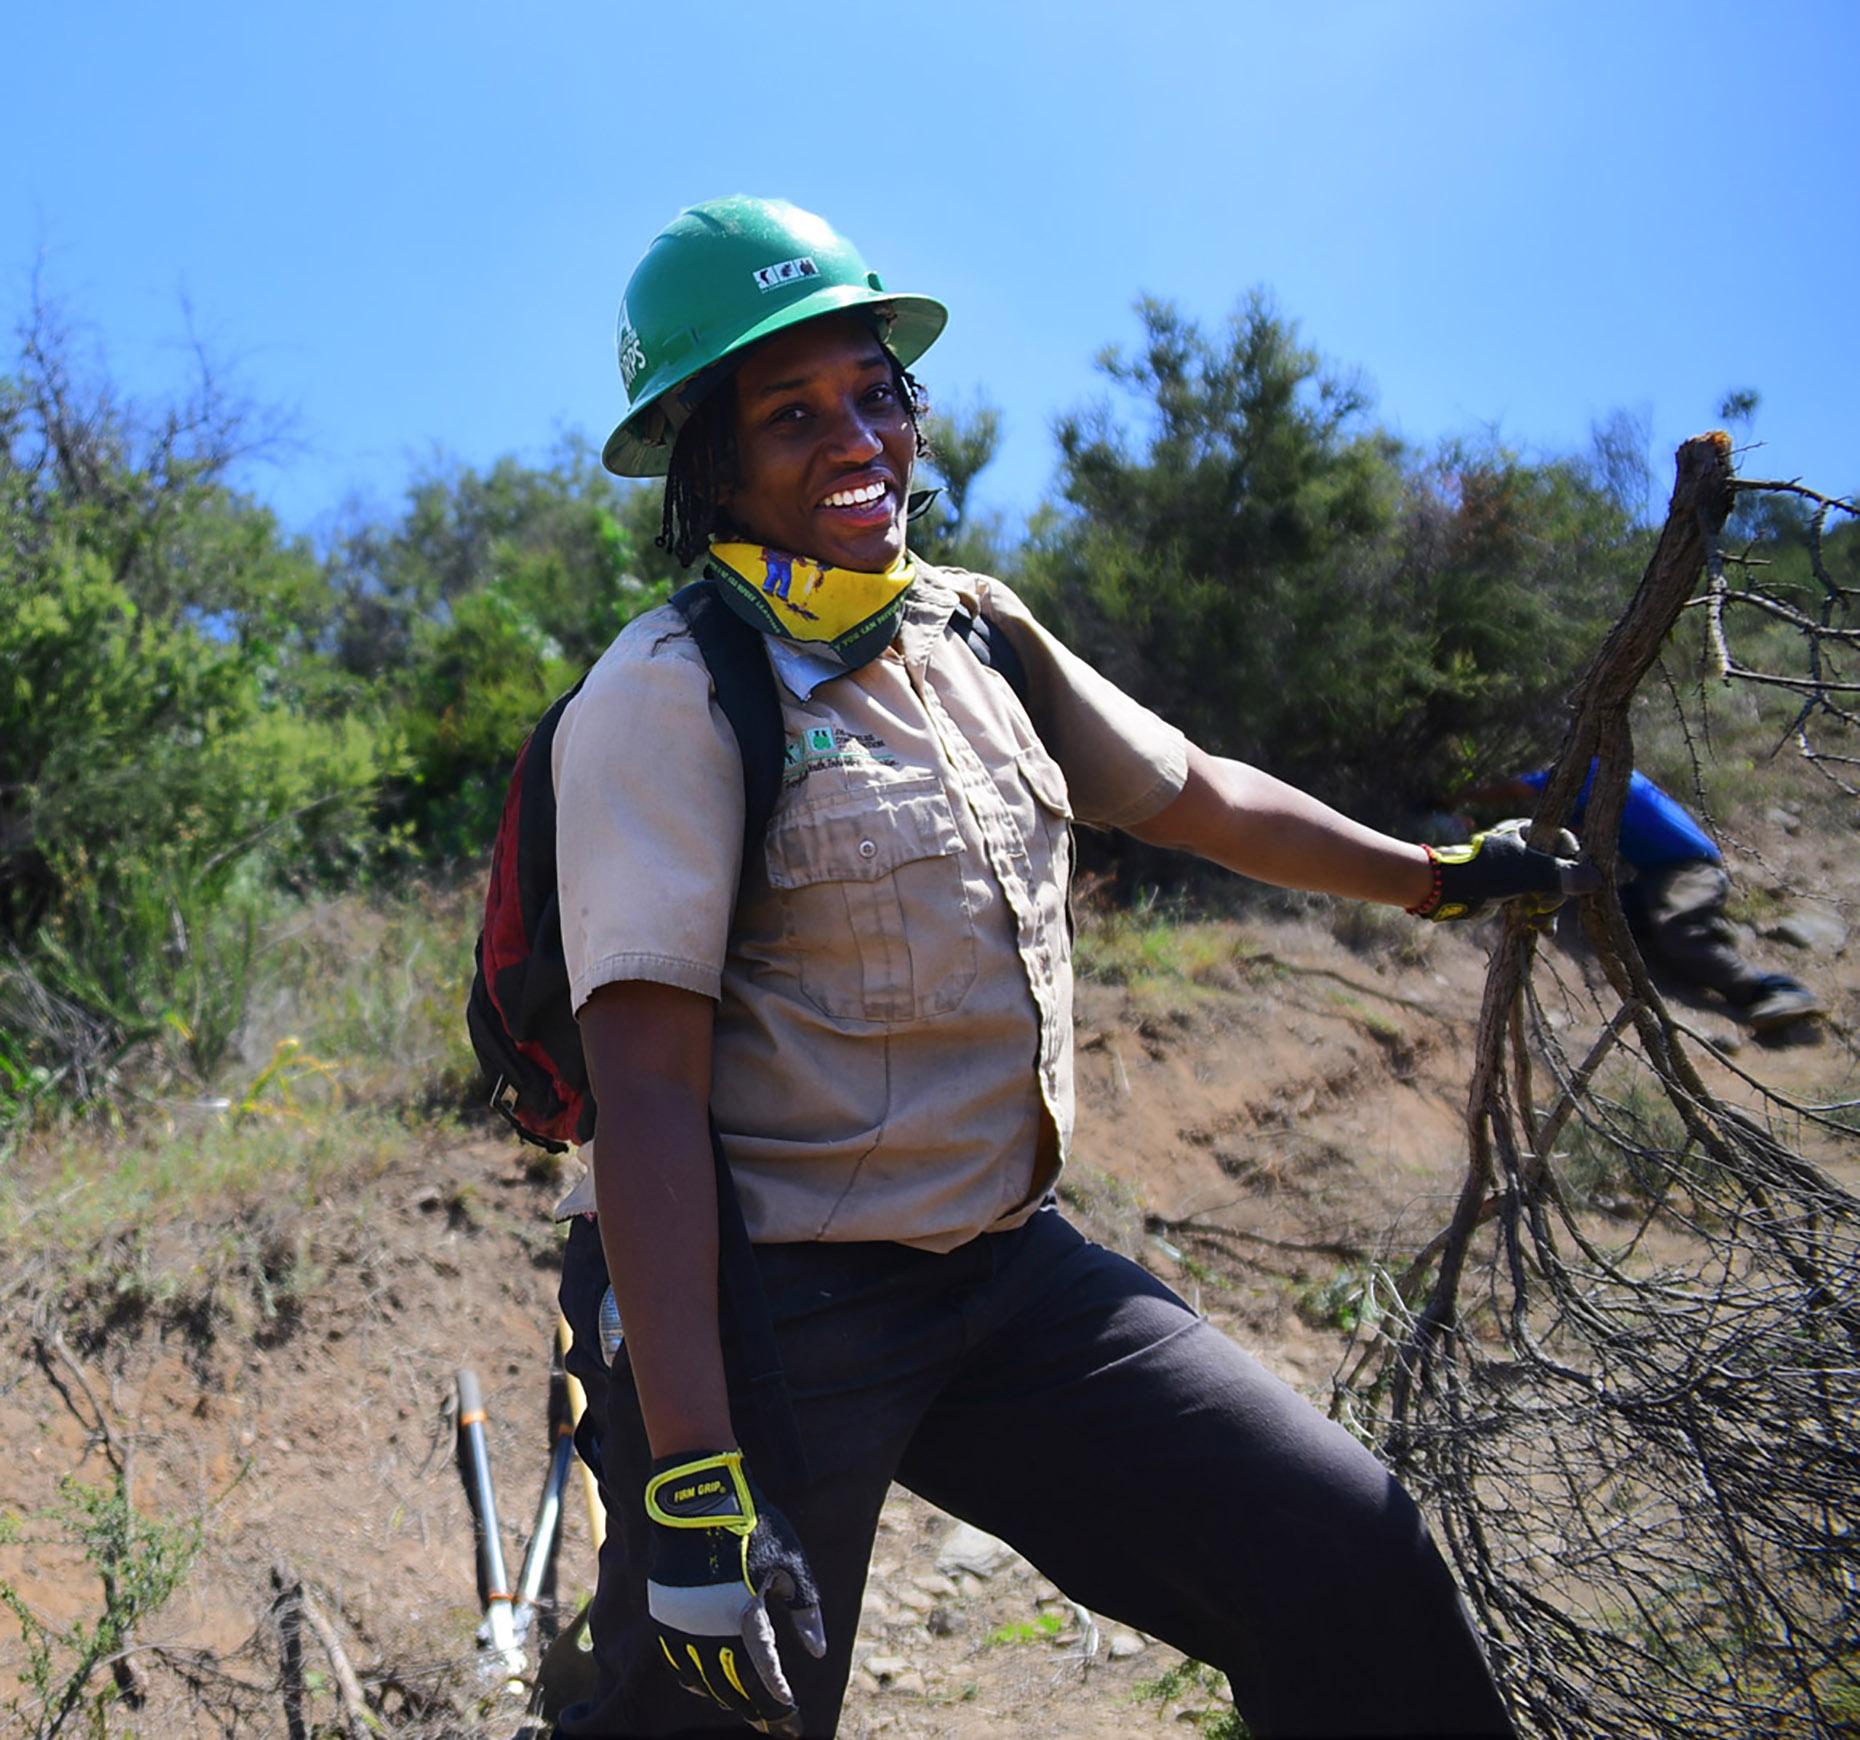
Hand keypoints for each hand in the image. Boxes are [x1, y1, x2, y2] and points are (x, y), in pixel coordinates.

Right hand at [644, 1449, 825, 1735]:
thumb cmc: (753, 1528)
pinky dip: (694, 1679)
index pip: (766, 1675)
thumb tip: (818, 1651)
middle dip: (757, 1711)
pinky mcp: (665, 1613)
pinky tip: (706, 1685)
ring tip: (747, 1709)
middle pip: (734, 1687)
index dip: (780, 1701)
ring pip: (704, 1680)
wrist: (699, 1499)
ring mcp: (683, 1623)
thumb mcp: (790, 1564)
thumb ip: (805, 1611)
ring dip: (727, 1698)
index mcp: (745, 1616)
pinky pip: (678, 1662)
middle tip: (776, 1725)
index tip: (793, 1718)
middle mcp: (710, 1629)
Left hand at [1411, 818, 1598, 924]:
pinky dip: (1538, 914)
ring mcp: (1515, 868)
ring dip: (1549, 907)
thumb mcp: (1530, 871)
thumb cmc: (1486, 872)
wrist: (1443, 889)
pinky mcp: (1507, 888)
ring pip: (1547, 887)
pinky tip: (1543, 929)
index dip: (1574, 862)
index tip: (1576, 882)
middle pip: (1559, 868)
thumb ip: (1563, 875)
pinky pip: (1533, 899)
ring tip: (1542, 922)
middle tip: (1548, 905)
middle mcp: (1523, 845)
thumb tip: (1596, 879)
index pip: (1566, 841)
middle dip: (1559, 891)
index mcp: (1527, 829)